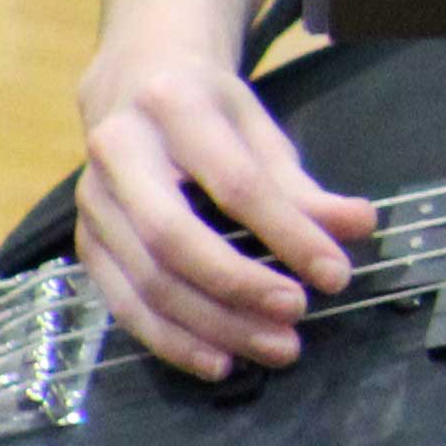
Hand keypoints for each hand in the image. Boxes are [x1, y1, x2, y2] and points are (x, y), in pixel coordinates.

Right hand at [68, 44, 376, 378]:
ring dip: (213, 326)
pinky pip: (123, 305)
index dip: (287, 234)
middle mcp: (118, 153)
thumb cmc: (207, 111)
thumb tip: (360, 227)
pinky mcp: (85, 244)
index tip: (335, 273)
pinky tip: (220, 360)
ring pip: (146, 281)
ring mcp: (92, 204)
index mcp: (174, 107)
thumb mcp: (261, 130)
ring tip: (276, 347)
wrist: (132, 85)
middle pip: (173, 238)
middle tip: (296, 314)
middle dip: (239, 285)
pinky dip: (173, 341)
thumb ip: (304, 187)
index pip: (235, 184)